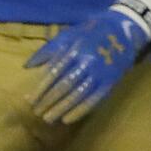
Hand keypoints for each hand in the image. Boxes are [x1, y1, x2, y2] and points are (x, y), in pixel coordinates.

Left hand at [27, 10, 149, 124]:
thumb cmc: (89, 32)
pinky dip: (80, 111)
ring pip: (77, 95)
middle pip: (64, 86)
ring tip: (48, 119)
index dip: (40, 88)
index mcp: (74, 49)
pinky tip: (67, 120)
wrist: (123, 30)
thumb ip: (47, 50)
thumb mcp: (68, 35)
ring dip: (61, 108)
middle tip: (36, 112)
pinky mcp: (109, 82)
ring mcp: (99, 73)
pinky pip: (93, 100)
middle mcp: (86, 62)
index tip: (29, 100)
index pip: (53, 72)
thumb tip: (27, 66)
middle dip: (49, 100)